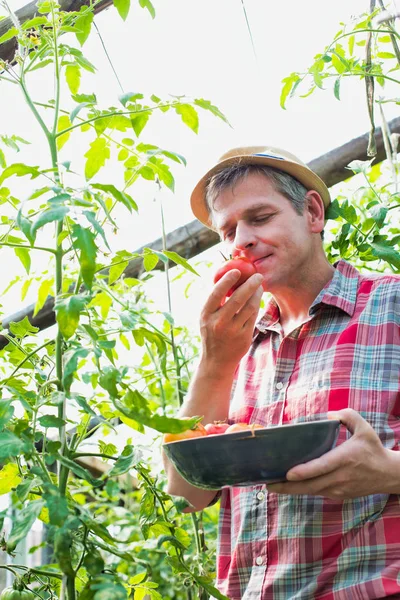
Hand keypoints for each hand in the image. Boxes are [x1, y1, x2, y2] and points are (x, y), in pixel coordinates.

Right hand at [199, 270, 263, 371]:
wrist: (216, 361)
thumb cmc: (212, 333)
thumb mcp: (206, 318)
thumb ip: (215, 302)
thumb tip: (226, 278)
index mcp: (206, 315)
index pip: (216, 293)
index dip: (226, 280)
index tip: (236, 270)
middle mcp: (218, 322)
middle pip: (237, 298)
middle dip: (250, 284)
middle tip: (258, 276)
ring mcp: (232, 331)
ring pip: (249, 307)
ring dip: (257, 294)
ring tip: (259, 286)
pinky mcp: (244, 337)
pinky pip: (253, 317)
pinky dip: (257, 305)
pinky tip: (258, 299)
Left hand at [267, 409, 399, 498]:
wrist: (388, 475)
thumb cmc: (373, 449)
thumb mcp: (364, 427)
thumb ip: (347, 415)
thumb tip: (329, 415)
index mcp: (345, 458)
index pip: (321, 467)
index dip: (304, 472)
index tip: (287, 473)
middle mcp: (340, 476)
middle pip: (310, 485)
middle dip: (287, 486)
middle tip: (268, 484)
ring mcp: (339, 489)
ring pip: (311, 492)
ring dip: (291, 490)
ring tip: (272, 485)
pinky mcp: (338, 495)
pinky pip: (317, 493)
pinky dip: (302, 490)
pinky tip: (288, 486)